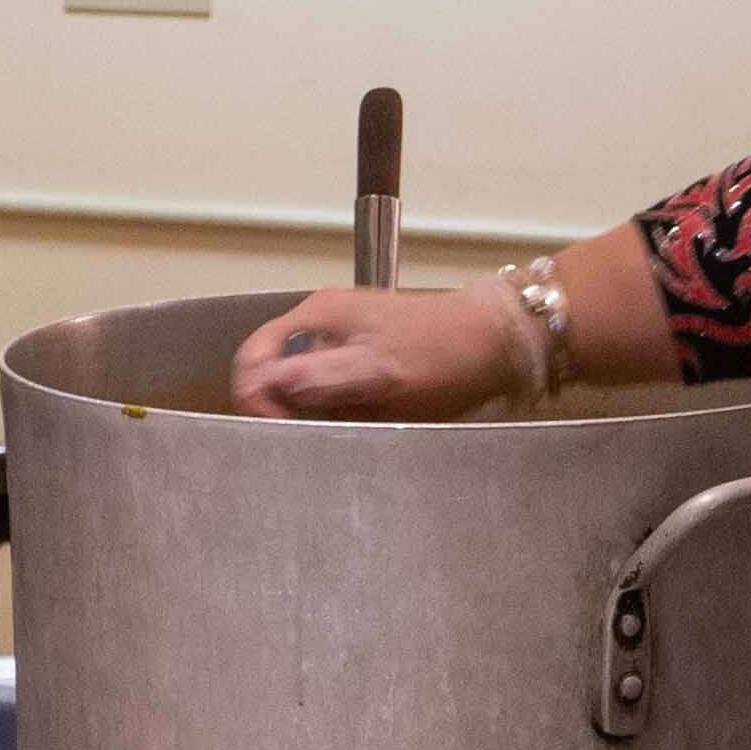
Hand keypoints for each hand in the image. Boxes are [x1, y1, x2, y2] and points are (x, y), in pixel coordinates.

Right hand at [229, 286, 536, 420]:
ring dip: (318, 413)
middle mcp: (321, 322)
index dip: (257, 401)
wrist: (498, 341)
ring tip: (353, 425)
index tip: (283, 430)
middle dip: (287, 410)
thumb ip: (321, 377)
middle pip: (272, 374)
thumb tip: (264, 386)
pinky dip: (341, 410)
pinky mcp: (362, 357)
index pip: (252, 361)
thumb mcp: (380, 372)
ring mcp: (341, 338)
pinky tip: (368, 419)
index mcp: (316, 317)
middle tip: (322, 432)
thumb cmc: (443, 353)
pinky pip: (331, 389)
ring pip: (302, 386)